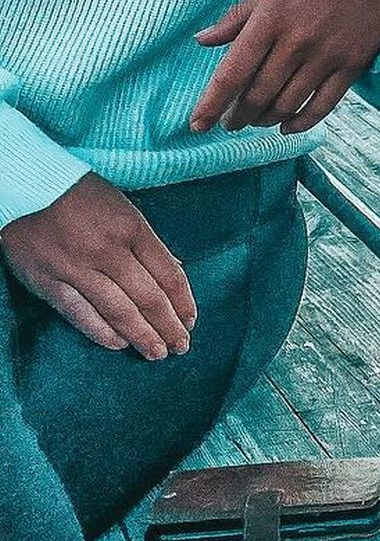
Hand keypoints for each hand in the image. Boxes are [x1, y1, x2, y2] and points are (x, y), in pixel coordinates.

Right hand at [0, 175, 197, 356]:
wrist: (28, 187)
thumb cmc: (80, 194)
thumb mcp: (123, 207)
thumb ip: (147, 241)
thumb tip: (175, 269)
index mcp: (131, 228)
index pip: (168, 274)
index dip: (183, 302)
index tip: (191, 320)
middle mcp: (108, 251)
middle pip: (148, 298)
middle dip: (168, 326)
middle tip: (181, 347)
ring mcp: (77, 269)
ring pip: (118, 311)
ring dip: (141, 336)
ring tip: (157, 352)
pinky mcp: (49, 282)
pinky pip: (80, 314)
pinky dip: (102, 333)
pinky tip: (119, 344)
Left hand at [189, 0, 379, 138]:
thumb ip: (237, 17)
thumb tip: (202, 40)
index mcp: (270, 18)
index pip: (232, 72)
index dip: (211, 104)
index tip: (197, 124)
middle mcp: (296, 40)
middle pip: (258, 94)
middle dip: (238, 115)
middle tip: (230, 122)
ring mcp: (326, 54)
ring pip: (287, 104)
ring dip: (265, 120)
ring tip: (256, 120)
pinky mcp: (352, 64)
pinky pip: (322, 105)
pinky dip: (301, 122)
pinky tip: (287, 126)